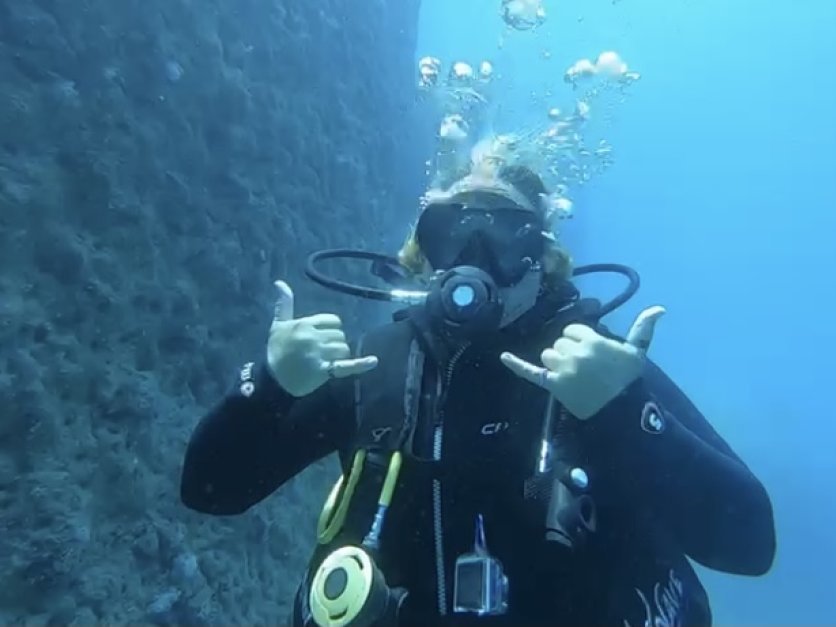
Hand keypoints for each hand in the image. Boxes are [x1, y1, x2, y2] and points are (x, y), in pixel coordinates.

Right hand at [266, 280, 378, 396]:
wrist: (271, 379)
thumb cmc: (276, 350)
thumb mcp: (278, 325)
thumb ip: (284, 303)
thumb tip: (280, 282)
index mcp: (304, 323)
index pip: (333, 321)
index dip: (331, 329)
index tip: (322, 338)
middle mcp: (313, 336)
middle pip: (339, 335)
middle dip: (335, 343)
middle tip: (322, 352)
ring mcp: (319, 354)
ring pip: (343, 348)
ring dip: (339, 355)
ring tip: (327, 361)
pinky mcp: (323, 370)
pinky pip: (346, 366)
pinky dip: (361, 364)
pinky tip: (373, 361)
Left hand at [500, 306, 665, 419]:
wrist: (620, 410)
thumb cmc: (628, 380)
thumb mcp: (637, 353)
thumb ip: (643, 329)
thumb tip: (659, 309)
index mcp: (593, 341)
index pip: (573, 330)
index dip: (578, 338)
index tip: (588, 350)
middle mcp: (576, 352)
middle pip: (560, 342)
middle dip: (568, 351)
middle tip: (583, 367)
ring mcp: (563, 369)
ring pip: (548, 354)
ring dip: (556, 361)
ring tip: (571, 373)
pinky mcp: (553, 384)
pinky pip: (532, 371)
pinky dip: (516, 365)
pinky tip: (504, 357)